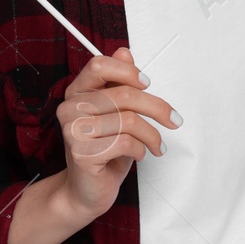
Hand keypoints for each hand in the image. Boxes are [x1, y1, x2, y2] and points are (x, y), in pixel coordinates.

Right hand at [56, 47, 180, 220]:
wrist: (87, 190)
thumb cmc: (104, 151)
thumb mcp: (116, 114)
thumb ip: (119, 84)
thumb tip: (125, 52)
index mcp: (77, 92)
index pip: (99, 65)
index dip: (128, 72)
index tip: (148, 84)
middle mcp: (70, 108)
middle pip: (124, 95)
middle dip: (158, 108)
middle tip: (174, 121)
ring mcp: (73, 131)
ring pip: (129, 121)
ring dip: (152, 135)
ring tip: (156, 145)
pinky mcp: (81, 154)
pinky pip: (125, 142)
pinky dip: (141, 150)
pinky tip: (140, 155)